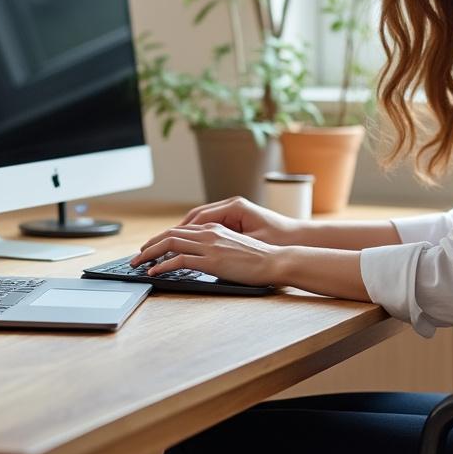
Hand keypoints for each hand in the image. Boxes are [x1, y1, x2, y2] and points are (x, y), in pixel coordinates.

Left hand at [131, 223, 284, 286]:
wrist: (275, 261)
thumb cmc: (259, 259)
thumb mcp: (234, 248)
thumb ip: (217, 248)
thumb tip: (202, 259)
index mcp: (214, 229)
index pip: (180, 230)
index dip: (161, 238)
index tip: (150, 248)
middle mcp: (209, 233)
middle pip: (170, 234)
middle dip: (150, 245)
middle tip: (137, 255)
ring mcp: (209, 246)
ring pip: (170, 243)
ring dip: (149, 254)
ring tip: (138, 263)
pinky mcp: (211, 260)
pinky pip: (179, 260)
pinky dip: (162, 265)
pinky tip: (154, 272)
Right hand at [174, 196, 303, 245]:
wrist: (298, 239)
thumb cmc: (279, 240)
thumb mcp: (250, 244)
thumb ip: (225, 243)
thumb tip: (200, 244)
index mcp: (234, 208)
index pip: (198, 218)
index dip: (178, 232)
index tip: (163, 243)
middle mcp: (231, 206)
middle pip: (194, 218)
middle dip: (173, 233)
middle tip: (154, 246)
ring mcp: (232, 213)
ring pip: (199, 221)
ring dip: (183, 234)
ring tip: (164, 247)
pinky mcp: (235, 222)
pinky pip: (209, 226)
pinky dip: (196, 235)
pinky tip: (187, 246)